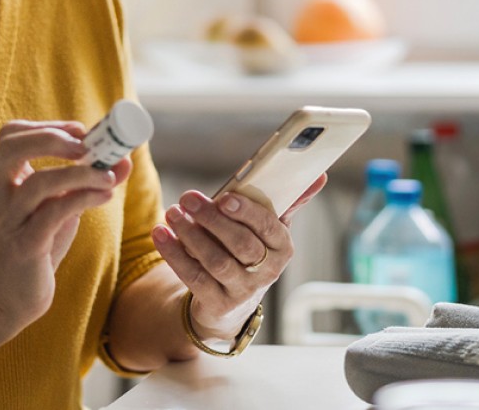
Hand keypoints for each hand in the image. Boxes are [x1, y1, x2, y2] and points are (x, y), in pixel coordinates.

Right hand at [0, 120, 130, 333]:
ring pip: (37, 185)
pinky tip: (105, 196)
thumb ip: (87, 182)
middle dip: (52, 139)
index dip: (45, 126)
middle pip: (11, 148)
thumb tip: (124, 160)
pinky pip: (51, 216)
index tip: (80, 131)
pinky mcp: (25, 247)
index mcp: (5, 179)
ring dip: (79, 174)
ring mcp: (10, 220)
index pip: (10, 135)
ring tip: (108, 178)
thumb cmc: (37, 242)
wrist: (10, 295)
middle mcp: (0, 195)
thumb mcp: (60, 206)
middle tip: (86, 146)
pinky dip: (82, 200)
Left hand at [152, 174, 327, 340]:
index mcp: (283, 248)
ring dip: (191, 235)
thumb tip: (317, 175)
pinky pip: (194, 278)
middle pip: (240, 244)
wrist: (232, 302)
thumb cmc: (251, 252)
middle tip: (189, 198)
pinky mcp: (217, 304)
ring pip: (215, 261)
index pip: (268, 227)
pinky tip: (161, 235)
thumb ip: (289, 201)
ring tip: (173, 213)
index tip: (225, 196)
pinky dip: (175, 254)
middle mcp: (267, 272)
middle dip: (213, 219)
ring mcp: (242, 291)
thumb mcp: (270, 230)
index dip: (247, 212)